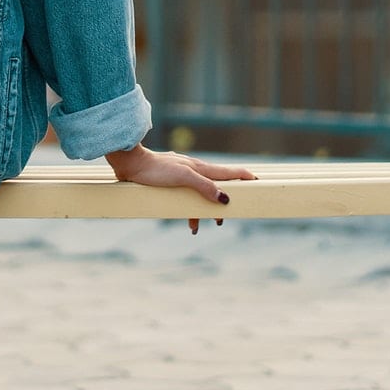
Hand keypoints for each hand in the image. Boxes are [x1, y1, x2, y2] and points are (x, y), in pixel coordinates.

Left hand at [106, 143, 257, 233]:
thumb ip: (204, 187)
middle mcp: (194, 171)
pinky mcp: (170, 183)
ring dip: (205, 210)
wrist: (130, 164)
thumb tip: (225, 199)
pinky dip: (189, 211)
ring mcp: (182, 176)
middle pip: (218, 186)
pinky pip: (186, 198)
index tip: (259, 182)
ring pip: (201, 195)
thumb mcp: (183, 177)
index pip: (230, 172)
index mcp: (201, 168)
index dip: (245, 177)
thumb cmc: (155, 169)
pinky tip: (187, 223)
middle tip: (232, 214)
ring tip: (205, 225)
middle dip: (226, 200)